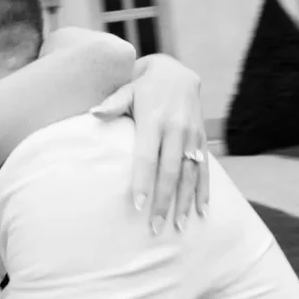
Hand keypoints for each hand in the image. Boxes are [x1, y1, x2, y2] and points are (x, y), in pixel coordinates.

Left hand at [92, 54, 208, 230]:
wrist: (177, 71)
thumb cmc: (143, 87)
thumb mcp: (128, 90)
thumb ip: (113, 103)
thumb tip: (93, 113)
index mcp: (154, 120)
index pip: (148, 156)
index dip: (143, 180)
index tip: (138, 204)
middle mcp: (176, 130)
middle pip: (170, 171)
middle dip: (163, 200)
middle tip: (155, 226)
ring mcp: (192, 136)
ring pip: (190, 174)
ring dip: (185, 201)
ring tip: (178, 226)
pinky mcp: (202, 140)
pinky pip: (206, 168)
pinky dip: (205, 190)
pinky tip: (202, 210)